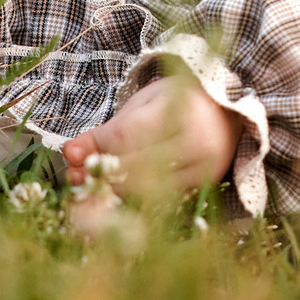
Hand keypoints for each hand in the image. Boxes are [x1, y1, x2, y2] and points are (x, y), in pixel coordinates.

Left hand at [62, 72, 244, 197]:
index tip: (70, 153)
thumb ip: (110, 129)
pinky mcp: (203, 187)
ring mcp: (204, 169)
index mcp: (183, 109)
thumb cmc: (181, 101)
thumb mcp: (144, 104)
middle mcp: (198, 142)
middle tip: (73, 175)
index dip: (97, 146)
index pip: (129, 134)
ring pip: (149, 189)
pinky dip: (134, 198)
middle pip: (137, 166)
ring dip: (112, 190)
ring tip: (88, 186)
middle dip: (100, 172)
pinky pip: (161, 199)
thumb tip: (71, 153)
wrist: (228, 113)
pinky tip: (115, 193)